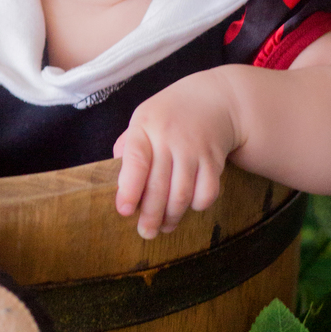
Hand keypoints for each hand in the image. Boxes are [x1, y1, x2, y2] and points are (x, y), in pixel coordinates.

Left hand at [113, 72, 243, 238]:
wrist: (214, 99)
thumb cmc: (169, 116)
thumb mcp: (143, 120)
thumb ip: (128, 147)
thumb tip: (116, 180)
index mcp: (145, 126)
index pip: (136, 161)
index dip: (129, 189)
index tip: (124, 211)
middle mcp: (170, 138)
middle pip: (159, 185)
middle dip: (151, 215)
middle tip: (145, 233)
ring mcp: (194, 149)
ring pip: (183, 194)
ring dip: (172, 216)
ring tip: (164, 227)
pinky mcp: (214, 160)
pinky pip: (207, 192)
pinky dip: (197, 205)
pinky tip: (189, 206)